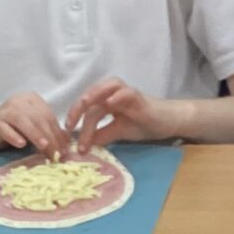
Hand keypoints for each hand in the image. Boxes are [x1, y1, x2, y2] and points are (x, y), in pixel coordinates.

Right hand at [0, 91, 68, 156]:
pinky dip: (13, 136)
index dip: (58, 134)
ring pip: (24, 121)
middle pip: (38, 119)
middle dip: (49, 137)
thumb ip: (48, 132)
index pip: (49, 117)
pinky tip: (21, 144)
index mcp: (32, 100)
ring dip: (35, 134)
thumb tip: (67, 144)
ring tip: (44, 147)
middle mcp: (20, 101)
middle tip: (56, 154)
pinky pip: (5, 128)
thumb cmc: (13, 128)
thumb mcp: (33, 128)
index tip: (65, 150)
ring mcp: (6, 110)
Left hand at [66, 78, 183, 151]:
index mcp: (107, 101)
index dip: (75, 116)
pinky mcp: (140, 98)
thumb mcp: (118, 132)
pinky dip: (118, 96)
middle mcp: (114, 94)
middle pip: (92, 95)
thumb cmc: (144, 124)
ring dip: (94, 94)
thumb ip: (103, 135)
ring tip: (85, 105)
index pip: (87, 106)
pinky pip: (127, 92)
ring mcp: (127, 94)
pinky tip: (110, 104)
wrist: (167, 123)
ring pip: (107, 87)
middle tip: (70, 125)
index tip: (66, 131)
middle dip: (79, 108)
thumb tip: (86, 145)